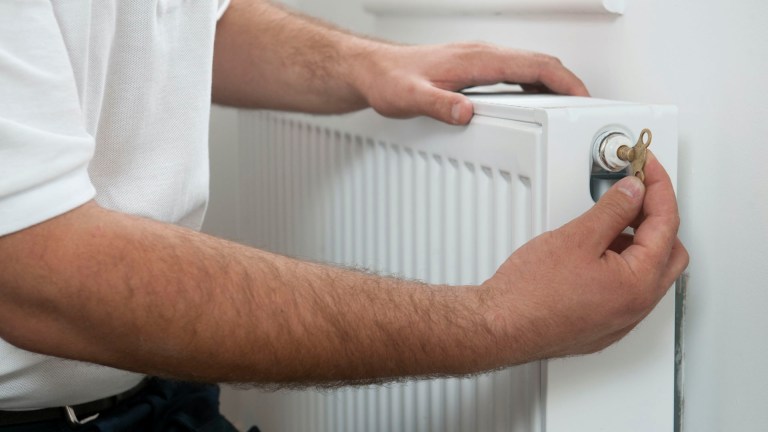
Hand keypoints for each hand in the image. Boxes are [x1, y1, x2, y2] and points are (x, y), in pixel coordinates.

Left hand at [354, 42, 588, 124]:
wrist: (374, 71)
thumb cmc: (389, 80)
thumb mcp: (410, 98)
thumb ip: (439, 105)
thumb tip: (466, 113)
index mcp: (477, 60)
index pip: (534, 66)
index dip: (565, 81)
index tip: (584, 99)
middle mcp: (482, 55)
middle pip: (539, 64)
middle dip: (568, 84)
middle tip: (585, 110)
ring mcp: (479, 60)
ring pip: (529, 68)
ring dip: (553, 86)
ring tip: (568, 111)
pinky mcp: (474, 69)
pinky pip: (514, 74)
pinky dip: (533, 87)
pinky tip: (534, 105)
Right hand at [479, 153, 687, 363]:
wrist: (501, 327)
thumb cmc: (530, 294)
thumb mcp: (576, 238)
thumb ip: (613, 210)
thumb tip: (633, 192)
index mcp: (638, 284)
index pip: (667, 224)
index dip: (657, 187)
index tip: (646, 168)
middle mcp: (636, 307)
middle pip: (670, 251)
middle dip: (658, 216)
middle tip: (637, 192)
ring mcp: (621, 319)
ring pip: (649, 272)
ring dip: (640, 241)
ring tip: (613, 217)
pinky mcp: (603, 325)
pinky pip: (628, 289)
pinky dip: (623, 263)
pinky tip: (599, 249)